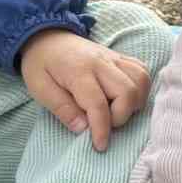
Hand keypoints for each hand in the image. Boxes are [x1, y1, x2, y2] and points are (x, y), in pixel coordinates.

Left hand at [19, 28, 150, 151]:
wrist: (47, 36)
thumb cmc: (41, 65)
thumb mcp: (39, 88)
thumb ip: (61, 109)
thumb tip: (83, 129)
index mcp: (78, 71)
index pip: (98, 103)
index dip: (102, 129)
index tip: (100, 146)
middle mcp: (101, 62)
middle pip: (127, 91)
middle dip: (121, 116)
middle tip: (105, 125)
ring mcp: (114, 58)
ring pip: (140, 80)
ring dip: (134, 102)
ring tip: (117, 112)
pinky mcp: (120, 57)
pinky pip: (142, 71)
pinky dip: (140, 88)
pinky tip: (127, 98)